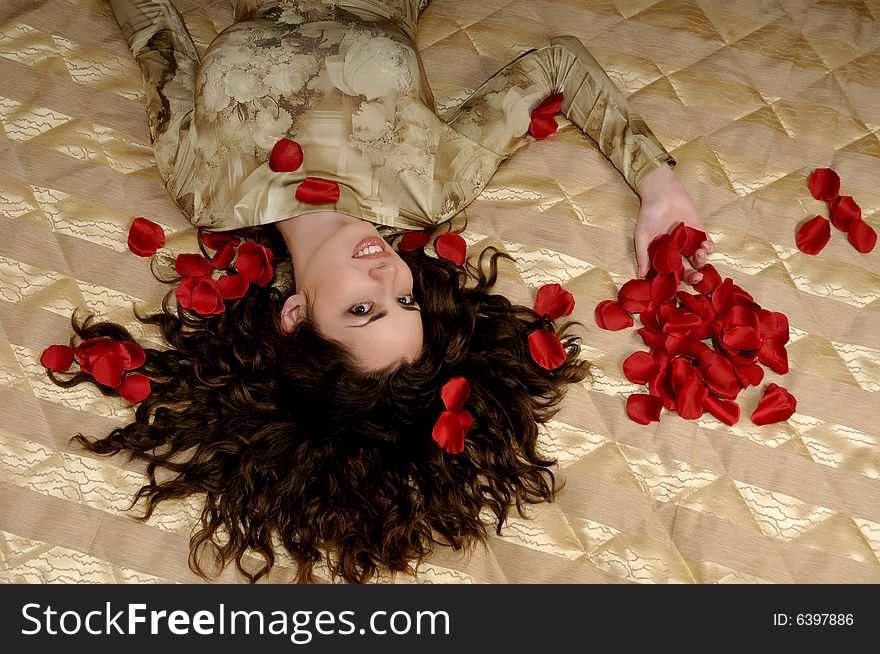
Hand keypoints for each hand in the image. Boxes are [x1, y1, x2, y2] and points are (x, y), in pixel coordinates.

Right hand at [634, 163, 714, 286]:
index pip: (670, 275)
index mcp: (662, 256)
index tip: (678, 290)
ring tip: (699, 254)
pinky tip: (704, 244)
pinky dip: (709, 248)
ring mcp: (689, 243)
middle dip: (693, 277)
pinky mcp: (699, 232)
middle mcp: (676, 252)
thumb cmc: (649, 214)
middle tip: (697, 277)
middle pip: (687, 271)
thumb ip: (643, 256)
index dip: (675, 284)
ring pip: (699, 260)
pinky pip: (708, 245)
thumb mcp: (642, 236)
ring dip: (701, 261)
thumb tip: (641, 276)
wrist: (662, 193)